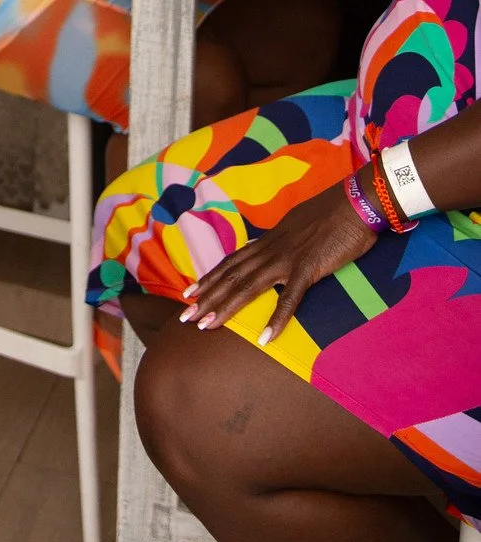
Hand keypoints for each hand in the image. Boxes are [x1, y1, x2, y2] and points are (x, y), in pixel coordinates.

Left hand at [179, 183, 372, 342]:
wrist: (356, 203)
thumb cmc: (332, 214)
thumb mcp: (298, 226)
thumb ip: (281, 240)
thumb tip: (266, 247)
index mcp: (269, 240)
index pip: (231, 261)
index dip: (209, 277)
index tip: (190, 293)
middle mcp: (271, 248)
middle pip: (231, 275)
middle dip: (207, 298)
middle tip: (185, 317)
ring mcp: (287, 258)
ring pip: (248, 286)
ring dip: (226, 308)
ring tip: (206, 326)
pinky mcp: (309, 268)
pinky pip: (290, 298)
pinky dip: (276, 318)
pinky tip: (264, 338)